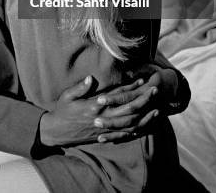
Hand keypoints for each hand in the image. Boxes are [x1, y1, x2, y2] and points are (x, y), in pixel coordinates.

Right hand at [39, 75, 153, 146]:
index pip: (117, 96)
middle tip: (156, 90)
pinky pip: (125, 135)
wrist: (57, 132)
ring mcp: (106, 129)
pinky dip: (138, 130)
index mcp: (95, 106)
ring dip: (145, 116)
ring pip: (130, 124)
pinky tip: (147, 125)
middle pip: (128, 109)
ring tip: (157, 108)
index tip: (142, 80)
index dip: (131, 88)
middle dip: (143, 100)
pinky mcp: (106, 136)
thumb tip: (90, 79)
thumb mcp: (67, 97)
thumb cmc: (62, 111)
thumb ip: (79, 88)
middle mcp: (103, 118)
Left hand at [93, 65, 186, 140]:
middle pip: (127, 116)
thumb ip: (137, 70)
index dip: (113, 98)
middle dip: (111, 120)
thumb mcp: (149, 70)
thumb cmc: (157, 76)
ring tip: (99, 134)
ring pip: (130, 127)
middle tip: (95, 120)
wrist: (173, 86)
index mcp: (145, 91)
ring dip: (115, 132)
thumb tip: (126, 70)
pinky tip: (110, 141)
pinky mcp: (147, 124)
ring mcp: (147, 117)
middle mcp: (147, 106)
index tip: (99, 99)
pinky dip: (122, 138)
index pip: (126, 96)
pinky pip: (134, 134)